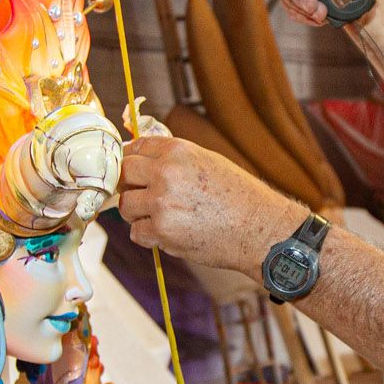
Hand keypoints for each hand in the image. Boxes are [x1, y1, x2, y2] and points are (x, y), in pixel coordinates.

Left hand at [118, 134, 301, 274]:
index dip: (132, 160)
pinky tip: (168, 233)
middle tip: (142, 195)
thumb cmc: (240, 196)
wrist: (259, 228)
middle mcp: (166, 173)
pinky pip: (136, 233)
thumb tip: (146, 162)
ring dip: (137, 213)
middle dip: (129, 185)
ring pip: (125, 205)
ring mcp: (161, 202)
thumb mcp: (209, 162)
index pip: (136, 147)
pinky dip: (148, 236)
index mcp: (178, 151)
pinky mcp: (162, 231)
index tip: (133, 171)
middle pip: (124, 174)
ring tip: (159, 217)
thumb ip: (175, 160)